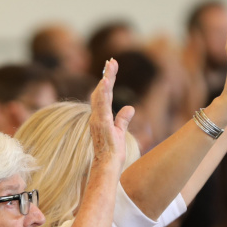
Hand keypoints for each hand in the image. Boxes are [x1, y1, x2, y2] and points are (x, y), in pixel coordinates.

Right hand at [88, 59, 132, 173]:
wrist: (107, 165)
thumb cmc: (112, 152)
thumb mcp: (120, 131)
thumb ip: (123, 119)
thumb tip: (130, 107)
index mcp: (100, 117)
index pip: (104, 95)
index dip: (108, 80)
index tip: (111, 67)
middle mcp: (96, 116)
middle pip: (101, 91)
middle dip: (107, 75)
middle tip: (112, 60)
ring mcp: (97, 119)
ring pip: (100, 95)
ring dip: (105, 80)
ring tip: (110, 66)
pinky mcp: (101, 123)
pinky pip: (101, 105)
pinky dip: (103, 92)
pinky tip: (106, 81)